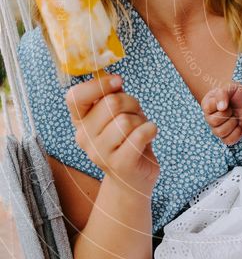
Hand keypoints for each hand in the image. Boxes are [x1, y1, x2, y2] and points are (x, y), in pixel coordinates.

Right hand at [65, 74, 159, 193]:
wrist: (133, 178)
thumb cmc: (126, 138)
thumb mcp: (115, 114)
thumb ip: (111, 96)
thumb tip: (114, 80)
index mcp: (80, 121)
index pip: (75, 96)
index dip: (99, 84)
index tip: (118, 82)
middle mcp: (85, 138)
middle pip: (111, 103)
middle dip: (132, 103)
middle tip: (135, 114)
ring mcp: (100, 154)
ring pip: (126, 120)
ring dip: (141, 120)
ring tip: (140, 129)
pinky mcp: (120, 164)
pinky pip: (139, 135)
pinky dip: (150, 130)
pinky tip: (149, 135)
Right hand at [201, 82, 241, 144]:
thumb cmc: (240, 94)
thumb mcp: (232, 88)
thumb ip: (223, 94)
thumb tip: (221, 107)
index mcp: (208, 104)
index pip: (207, 108)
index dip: (220, 105)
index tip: (228, 102)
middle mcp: (211, 117)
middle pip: (213, 121)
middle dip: (227, 114)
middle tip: (233, 109)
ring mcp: (218, 128)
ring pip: (219, 132)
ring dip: (232, 124)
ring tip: (236, 117)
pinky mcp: (227, 137)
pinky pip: (228, 141)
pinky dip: (236, 133)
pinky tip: (239, 125)